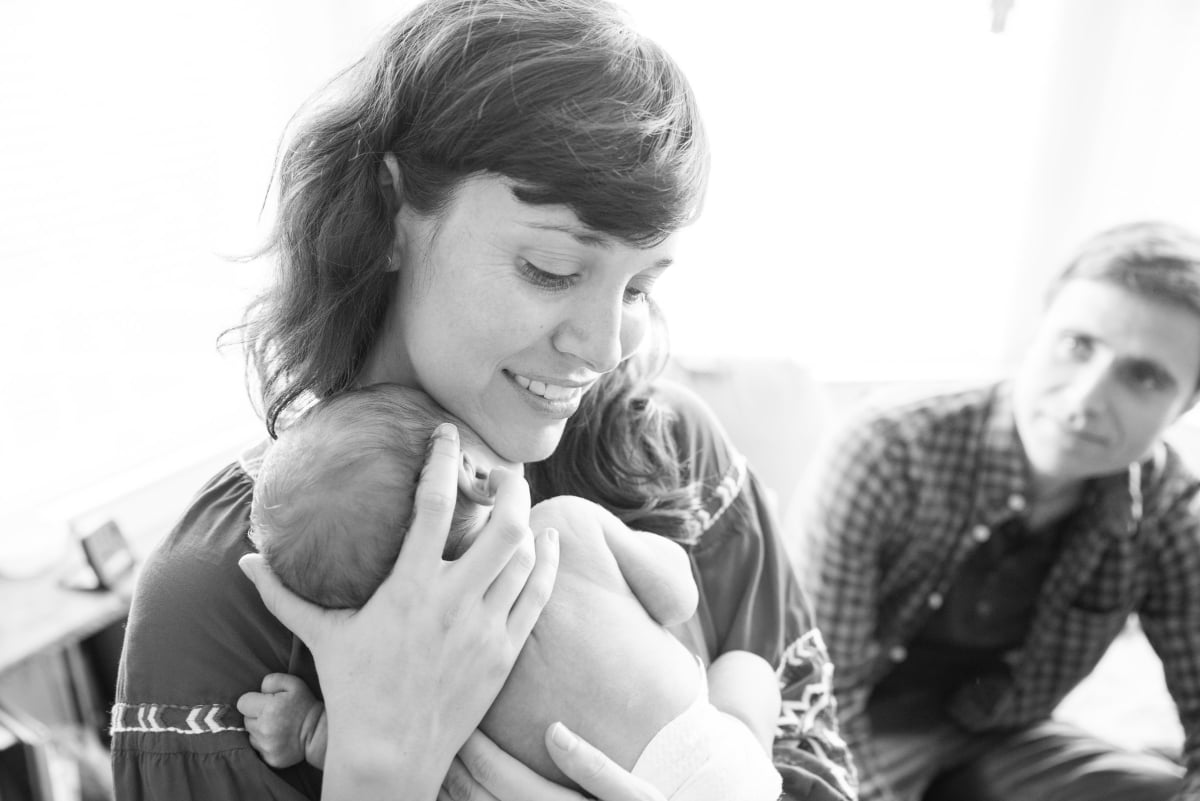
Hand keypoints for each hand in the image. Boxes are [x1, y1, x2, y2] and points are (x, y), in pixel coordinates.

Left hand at [237, 673, 325, 768]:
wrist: (320, 733)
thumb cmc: (306, 705)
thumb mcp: (293, 683)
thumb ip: (271, 680)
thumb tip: (259, 690)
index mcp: (268, 708)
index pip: (242, 703)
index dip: (253, 701)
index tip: (265, 703)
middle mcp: (264, 729)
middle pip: (246, 720)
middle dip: (257, 716)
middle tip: (275, 715)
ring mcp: (266, 746)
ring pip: (251, 735)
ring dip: (260, 731)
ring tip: (278, 727)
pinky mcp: (269, 759)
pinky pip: (259, 749)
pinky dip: (266, 744)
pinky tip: (280, 739)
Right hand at [239, 423, 560, 800]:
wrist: (391, 757)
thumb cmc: (354, 692)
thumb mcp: (321, 636)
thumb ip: (283, 595)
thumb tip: (244, 561)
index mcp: (408, 588)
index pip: (433, 506)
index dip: (442, 461)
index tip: (447, 434)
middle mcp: (453, 602)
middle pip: (502, 527)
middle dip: (510, 488)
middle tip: (503, 471)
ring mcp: (484, 628)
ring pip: (524, 558)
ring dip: (529, 522)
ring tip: (522, 502)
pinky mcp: (504, 652)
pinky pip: (537, 596)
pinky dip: (548, 564)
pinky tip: (550, 541)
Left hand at [442, 727, 665, 800]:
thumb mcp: (637, 798)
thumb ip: (596, 767)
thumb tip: (554, 730)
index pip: (495, 774)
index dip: (471, 742)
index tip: (459, 710)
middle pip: (472, 796)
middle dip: (450, 760)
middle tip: (436, 724)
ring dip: (448, 786)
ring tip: (438, 754)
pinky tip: (456, 789)